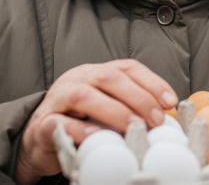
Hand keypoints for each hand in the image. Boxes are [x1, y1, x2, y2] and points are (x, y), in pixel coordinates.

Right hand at [15, 60, 177, 184]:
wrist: (38, 139)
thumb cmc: (80, 122)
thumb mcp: (108, 109)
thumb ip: (130, 107)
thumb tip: (165, 115)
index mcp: (96, 73)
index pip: (127, 68)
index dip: (152, 82)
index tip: (170, 101)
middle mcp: (78, 79)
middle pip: (108, 77)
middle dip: (137, 97)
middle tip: (156, 119)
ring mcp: (58, 99)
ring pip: (84, 95)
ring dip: (114, 111)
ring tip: (133, 127)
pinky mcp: (44, 123)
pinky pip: (60, 122)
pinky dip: (81, 129)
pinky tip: (98, 137)